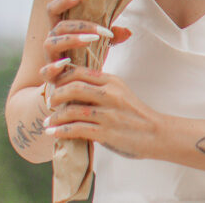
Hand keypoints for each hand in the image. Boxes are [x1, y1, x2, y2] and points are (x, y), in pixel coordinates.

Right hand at [39, 0, 131, 87]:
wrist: (75, 88)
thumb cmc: (86, 61)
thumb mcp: (100, 46)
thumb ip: (111, 36)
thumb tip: (128, 32)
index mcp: (61, 31)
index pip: (53, 10)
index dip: (64, 0)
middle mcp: (52, 42)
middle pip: (59, 26)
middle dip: (83, 26)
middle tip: (104, 31)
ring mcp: (50, 59)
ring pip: (50, 43)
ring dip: (72, 39)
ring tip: (91, 40)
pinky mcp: (50, 78)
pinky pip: (44, 72)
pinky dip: (53, 67)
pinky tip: (66, 63)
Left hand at [43, 66, 161, 159]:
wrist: (156, 133)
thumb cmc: (136, 114)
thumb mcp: (121, 92)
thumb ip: (101, 87)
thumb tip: (74, 86)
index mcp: (112, 81)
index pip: (80, 72)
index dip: (62, 77)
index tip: (54, 85)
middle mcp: (109, 94)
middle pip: (73, 87)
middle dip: (56, 95)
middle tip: (49, 102)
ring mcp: (108, 114)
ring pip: (72, 110)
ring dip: (55, 117)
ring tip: (48, 122)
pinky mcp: (106, 132)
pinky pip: (76, 129)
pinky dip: (61, 131)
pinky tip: (53, 133)